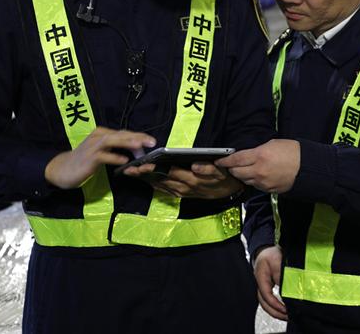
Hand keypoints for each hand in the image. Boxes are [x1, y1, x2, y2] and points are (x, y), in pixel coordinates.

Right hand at [45, 128, 155, 188]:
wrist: (63, 169)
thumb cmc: (84, 160)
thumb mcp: (101, 151)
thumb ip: (116, 149)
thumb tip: (135, 150)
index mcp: (102, 133)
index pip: (124, 132)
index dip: (138, 135)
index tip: (151, 141)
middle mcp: (98, 136)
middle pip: (121, 134)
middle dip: (138, 137)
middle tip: (152, 142)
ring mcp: (93, 146)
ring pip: (113, 141)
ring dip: (127, 143)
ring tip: (140, 146)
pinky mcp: (89, 158)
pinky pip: (104, 156)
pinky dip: (114, 157)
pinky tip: (124, 161)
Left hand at [122, 162, 243, 199]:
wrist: (230, 191)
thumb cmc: (224, 177)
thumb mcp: (221, 171)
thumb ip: (208, 169)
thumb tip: (195, 166)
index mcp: (192, 179)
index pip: (170, 172)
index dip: (155, 169)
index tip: (143, 164)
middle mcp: (184, 187)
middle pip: (161, 179)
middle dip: (144, 175)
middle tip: (129, 169)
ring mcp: (182, 192)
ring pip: (160, 186)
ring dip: (146, 180)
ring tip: (132, 173)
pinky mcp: (182, 195)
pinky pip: (164, 190)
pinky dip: (154, 185)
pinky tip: (146, 180)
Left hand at [216, 139, 299, 193]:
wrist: (307, 167)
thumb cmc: (292, 151)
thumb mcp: (272, 144)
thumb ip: (256, 150)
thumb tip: (246, 155)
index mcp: (259, 156)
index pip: (235, 160)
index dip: (225, 161)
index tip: (219, 161)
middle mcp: (259, 171)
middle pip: (237, 172)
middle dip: (231, 169)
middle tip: (229, 165)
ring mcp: (263, 182)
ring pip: (245, 180)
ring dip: (241, 175)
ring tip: (242, 170)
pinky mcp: (269, 190)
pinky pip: (255, 186)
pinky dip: (252, 181)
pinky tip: (255, 175)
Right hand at [254, 246, 286, 320]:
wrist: (266, 251)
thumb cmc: (271, 254)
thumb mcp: (277, 261)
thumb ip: (281, 275)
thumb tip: (286, 290)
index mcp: (260, 277)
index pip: (266, 295)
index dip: (275, 304)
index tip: (285, 309)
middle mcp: (259, 284)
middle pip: (264, 303)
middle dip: (275, 312)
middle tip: (287, 316)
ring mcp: (262, 287)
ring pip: (265, 304)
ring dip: (275, 312)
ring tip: (286, 316)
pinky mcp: (266, 289)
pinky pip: (269, 300)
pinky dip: (275, 307)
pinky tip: (283, 310)